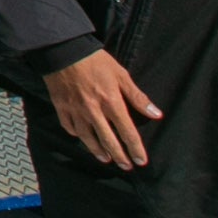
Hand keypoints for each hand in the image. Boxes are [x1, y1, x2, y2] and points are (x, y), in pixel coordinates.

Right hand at [44, 49, 163, 169]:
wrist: (64, 51)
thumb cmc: (95, 61)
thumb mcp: (121, 75)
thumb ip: (138, 97)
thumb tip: (156, 114)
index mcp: (112, 102)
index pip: (127, 132)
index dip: (136, 148)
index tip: (141, 161)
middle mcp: (94, 111)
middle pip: (109, 140)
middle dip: (120, 156)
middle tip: (126, 166)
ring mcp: (76, 111)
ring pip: (88, 138)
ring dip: (98, 151)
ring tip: (106, 159)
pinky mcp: (62, 108)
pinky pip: (70, 127)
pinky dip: (77, 135)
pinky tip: (83, 138)